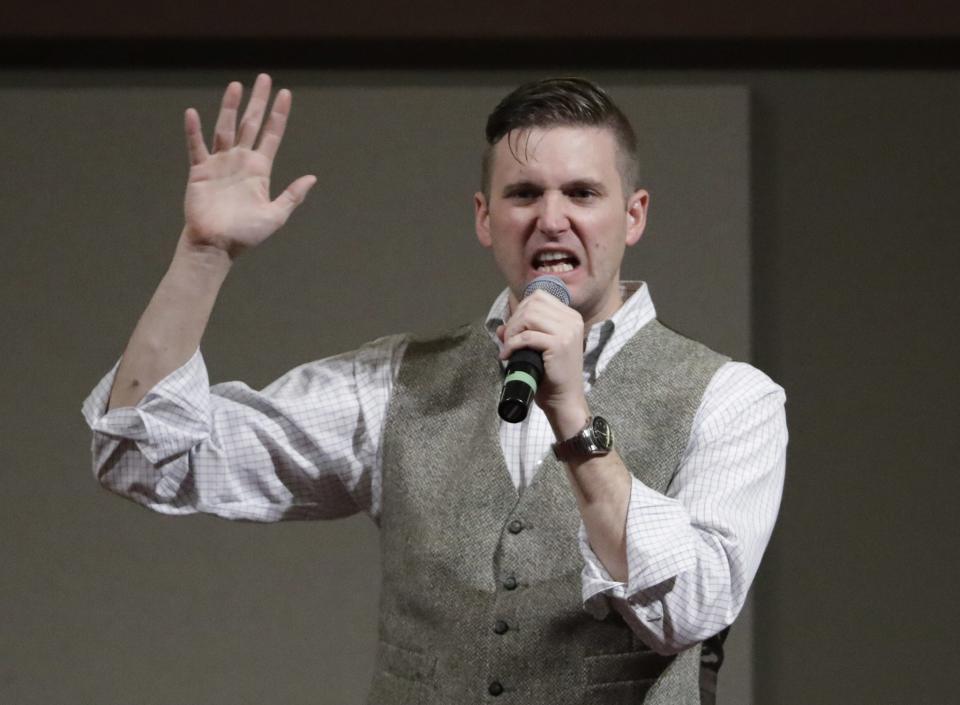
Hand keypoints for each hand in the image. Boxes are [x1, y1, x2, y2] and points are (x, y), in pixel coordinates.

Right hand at [181, 73, 315, 257]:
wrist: (217, 246)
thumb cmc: (246, 234)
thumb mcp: (275, 215)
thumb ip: (292, 195)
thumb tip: (312, 178)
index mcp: (260, 169)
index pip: (272, 134)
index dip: (279, 114)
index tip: (286, 93)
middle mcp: (240, 161)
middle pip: (250, 123)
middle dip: (258, 101)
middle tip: (264, 78)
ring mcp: (220, 163)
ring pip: (225, 128)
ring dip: (230, 107)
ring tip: (236, 85)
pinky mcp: (199, 171)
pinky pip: (196, 146)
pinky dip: (194, 131)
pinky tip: (193, 113)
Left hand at [497, 290, 589, 435]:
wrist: (564, 399)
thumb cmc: (551, 375)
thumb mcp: (538, 349)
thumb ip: (521, 333)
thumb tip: (500, 328)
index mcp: (571, 317)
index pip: (539, 297)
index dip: (520, 310)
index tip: (514, 329)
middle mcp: (572, 320)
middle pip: (532, 304)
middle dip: (514, 321)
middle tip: (508, 340)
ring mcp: (568, 332)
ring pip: (529, 316)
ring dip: (513, 331)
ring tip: (509, 347)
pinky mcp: (559, 345)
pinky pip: (527, 336)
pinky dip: (513, 344)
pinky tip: (508, 355)